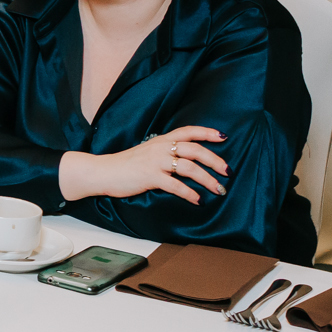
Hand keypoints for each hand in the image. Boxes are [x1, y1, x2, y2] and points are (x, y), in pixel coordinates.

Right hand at [62, 126, 228, 204]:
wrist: (103, 172)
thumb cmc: (126, 165)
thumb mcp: (147, 152)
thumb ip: (165, 152)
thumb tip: (185, 160)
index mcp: (161, 140)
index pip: (188, 131)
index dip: (207, 133)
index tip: (223, 137)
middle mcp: (160, 148)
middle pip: (195, 150)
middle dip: (215, 161)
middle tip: (228, 172)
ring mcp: (155, 162)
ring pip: (189, 168)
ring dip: (208, 180)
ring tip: (219, 190)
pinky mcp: (150, 177)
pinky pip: (176, 185)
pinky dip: (190, 194)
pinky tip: (198, 200)